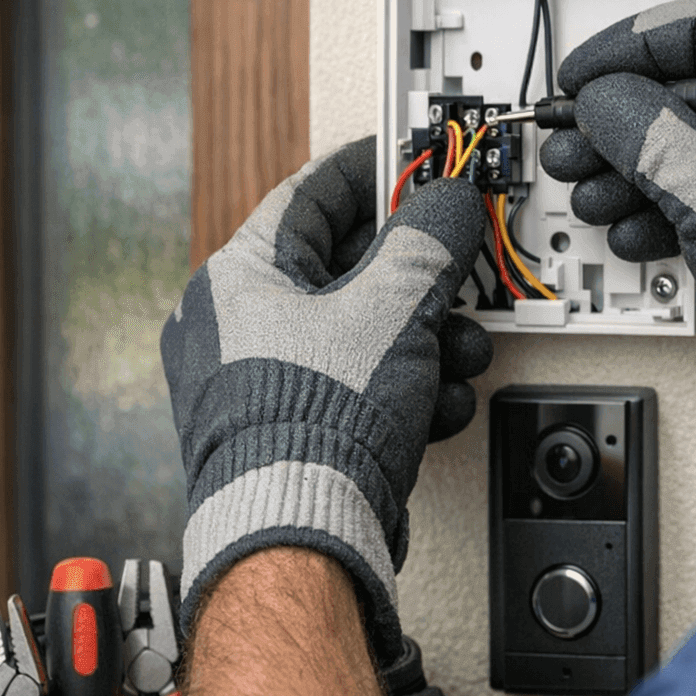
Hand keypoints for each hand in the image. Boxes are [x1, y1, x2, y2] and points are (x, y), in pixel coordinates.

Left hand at [161, 137, 492, 663]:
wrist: (302, 534)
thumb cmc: (312, 425)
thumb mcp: (393, 306)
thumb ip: (429, 240)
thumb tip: (450, 202)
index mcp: (238, 277)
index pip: (312, 193)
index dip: (372, 170)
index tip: (413, 161)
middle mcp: (236, 326)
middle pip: (348, 267)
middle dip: (419, 277)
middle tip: (457, 263)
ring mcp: (259, 382)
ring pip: (361, 331)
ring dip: (425, 339)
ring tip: (459, 352)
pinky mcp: (290, 428)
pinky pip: (357, 383)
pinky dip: (404, 386)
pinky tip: (437, 405)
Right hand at [542, 0, 695, 484]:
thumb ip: (646, 136)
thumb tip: (601, 100)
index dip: (623, 50)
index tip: (579, 77)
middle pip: (687, 91)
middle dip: (618, 127)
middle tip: (572, 144)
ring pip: (693, 142)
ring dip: (633, 172)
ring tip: (590, 195)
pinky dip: (669, 204)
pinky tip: (631, 229)